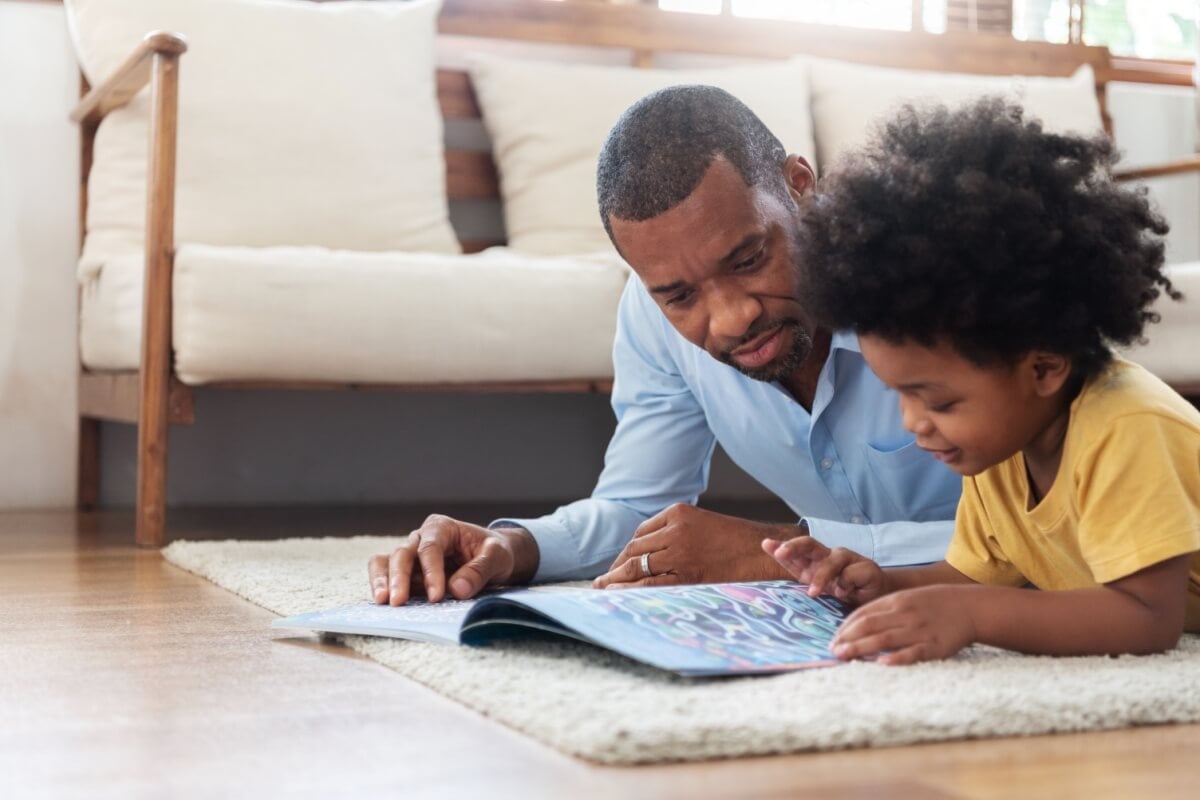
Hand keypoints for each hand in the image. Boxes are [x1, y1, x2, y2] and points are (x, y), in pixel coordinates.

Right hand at [366, 515, 537, 604]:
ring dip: (382, 580)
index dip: (431, 572)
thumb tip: (457, 589)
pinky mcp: (406, 572)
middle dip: (399, 577)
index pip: (431, 548)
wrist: (491, 557)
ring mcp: (411, 555)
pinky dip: (381, 585)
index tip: (436, 596)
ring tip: (382, 601)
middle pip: (403, 553)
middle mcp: (421, 538)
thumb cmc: (494, 552)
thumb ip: (480, 570)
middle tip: (398, 601)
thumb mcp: (497, 557)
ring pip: (386, 561)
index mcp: (442, 528)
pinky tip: (382, 603)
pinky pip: (385, 574)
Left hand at [591, 504, 800, 589]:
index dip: (627, 551)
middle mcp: (675, 530)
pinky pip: (650, 583)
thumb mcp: (703, 523)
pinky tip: (617, 593)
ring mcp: (680, 553)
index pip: (641, 533)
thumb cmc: (735, 540)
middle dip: (616, 566)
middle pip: (634, 550)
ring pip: (637, 566)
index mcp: (678, 512)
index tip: (619, 565)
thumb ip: (675, 531)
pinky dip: (630, 589)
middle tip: (603, 581)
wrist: (764, 553)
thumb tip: (645, 551)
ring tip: (603, 589)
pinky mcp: (687, 575)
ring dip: (616, 579)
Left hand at [762, 536, 887, 605]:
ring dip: (821, 576)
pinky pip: (852, 573)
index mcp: (815, 561)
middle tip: (781, 553)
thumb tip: (784, 569)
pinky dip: (847, 584)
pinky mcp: (866, 567)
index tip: (766, 544)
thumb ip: (803, 578)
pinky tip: (845, 594)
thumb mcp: (820, 588)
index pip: (795, 551)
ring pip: (831, 560)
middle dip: (793, 546)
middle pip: (810, 544)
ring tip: (813, 593)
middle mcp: (829, 556)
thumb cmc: (845, 591)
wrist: (877, 597)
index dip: (781, 547)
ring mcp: (848, 560)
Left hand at [831, 586, 976, 665]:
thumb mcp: (906, 599)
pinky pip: (913, 653)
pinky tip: (882, 664)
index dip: (846, 627)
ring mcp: (919, 630)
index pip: (863, 614)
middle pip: (869, 626)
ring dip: (861, 648)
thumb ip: (883, 610)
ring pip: (885, 639)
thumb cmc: (932, 605)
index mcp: (896, 601)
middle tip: (832, 651)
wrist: (969, 607)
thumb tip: (856, 625)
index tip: (833, 639)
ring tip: (845, 656)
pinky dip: (897, 658)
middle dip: (848, 639)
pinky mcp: (935, 647)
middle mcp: (905, 614)